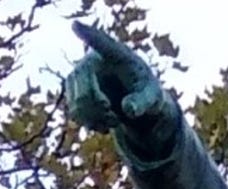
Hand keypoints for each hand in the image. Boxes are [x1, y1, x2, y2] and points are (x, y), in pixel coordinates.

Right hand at [63, 20, 170, 136]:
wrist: (136, 98)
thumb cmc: (146, 92)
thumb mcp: (153, 98)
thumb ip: (143, 102)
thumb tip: (128, 109)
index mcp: (114, 54)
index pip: (100, 42)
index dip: (88, 35)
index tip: (76, 26)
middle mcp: (91, 60)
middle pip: (83, 87)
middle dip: (99, 109)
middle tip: (115, 118)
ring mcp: (79, 74)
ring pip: (77, 103)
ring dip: (95, 119)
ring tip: (113, 121)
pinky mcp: (74, 91)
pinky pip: (74, 112)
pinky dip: (89, 123)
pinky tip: (103, 124)